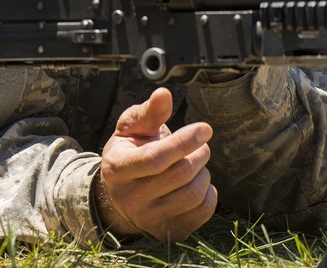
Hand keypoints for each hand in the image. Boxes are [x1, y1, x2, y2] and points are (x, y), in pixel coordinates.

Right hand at [96, 87, 216, 241]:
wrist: (120, 193)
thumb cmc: (129, 152)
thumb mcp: (131, 129)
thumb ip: (149, 112)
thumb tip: (164, 94)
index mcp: (118, 169)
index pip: (155, 159)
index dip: (183, 142)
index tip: (204, 128)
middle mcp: (130, 199)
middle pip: (179, 175)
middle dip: (198, 153)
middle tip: (201, 143)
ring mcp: (148, 219)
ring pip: (192, 194)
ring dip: (204, 172)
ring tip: (197, 161)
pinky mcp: (167, 232)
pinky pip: (201, 213)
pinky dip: (209, 193)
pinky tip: (199, 182)